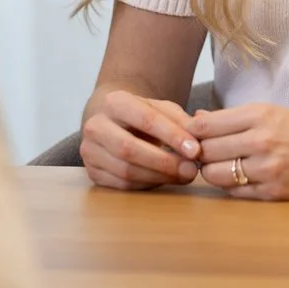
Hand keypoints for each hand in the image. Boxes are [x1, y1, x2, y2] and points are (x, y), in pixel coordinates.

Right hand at [81, 89, 201, 190]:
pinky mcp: (92, 172)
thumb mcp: (162, 109)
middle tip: (191, 170)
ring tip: (183, 176)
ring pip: (125, 170)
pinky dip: (146, 185)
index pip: (146, 120)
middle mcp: (95, 125)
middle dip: (164, 162)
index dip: (172, 136)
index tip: (196, 150)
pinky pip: (121, 185)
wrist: (113, 122)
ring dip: (158, 177)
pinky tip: (164, 180)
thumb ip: (181, 122)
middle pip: (130, 149)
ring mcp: (90, 150)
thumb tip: (198, 142)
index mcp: (114, 102)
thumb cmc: (143, 116)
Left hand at [191, 102, 288, 199]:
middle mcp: (261, 141)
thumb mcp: (277, 113)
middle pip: (206, 151)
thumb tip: (199, 120)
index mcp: (260, 114)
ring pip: (216, 175)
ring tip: (222, 166)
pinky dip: (232, 187)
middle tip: (202, 153)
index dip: (193, 131)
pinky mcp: (275, 193)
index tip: (193, 134)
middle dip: (200, 153)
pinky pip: (236, 193)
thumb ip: (238, 118)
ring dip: (213, 172)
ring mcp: (267, 169)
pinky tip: (241, 178)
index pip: (205, 125)